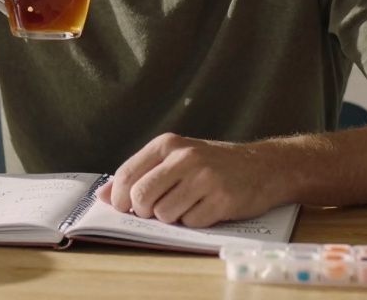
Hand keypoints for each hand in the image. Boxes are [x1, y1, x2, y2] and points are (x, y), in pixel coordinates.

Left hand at [95, 133, 283, 227]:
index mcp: (168, 144)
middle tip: (154, 211)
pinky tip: (205, 208)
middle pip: (141, 197)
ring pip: (164, 213)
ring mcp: (205, 178)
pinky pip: (190, 222)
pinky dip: (193, 222)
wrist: (263, 166)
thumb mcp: (176, 158)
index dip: (118, 197)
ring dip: (171, 217)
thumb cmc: (213, 163)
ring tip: (186, 205)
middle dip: (142, 211)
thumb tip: (102, 196)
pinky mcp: (222, 199)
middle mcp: (185, 158)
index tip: (121, 207)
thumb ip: (140, 173)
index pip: (127, 174)